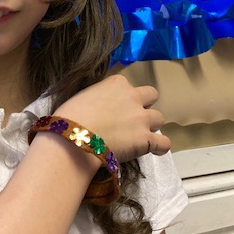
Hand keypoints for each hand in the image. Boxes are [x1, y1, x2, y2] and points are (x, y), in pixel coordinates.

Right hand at [55, 75, 170, 162]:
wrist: (74, 138)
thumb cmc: (70, 115)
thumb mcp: (84, 95)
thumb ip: (99, 96)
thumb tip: (99, 106)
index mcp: (117, 83)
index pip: (128, 86)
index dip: (123, 98)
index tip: (114, 109)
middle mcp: (133, 96)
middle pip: (151, 96)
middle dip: (144, 106)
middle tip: (131, 119)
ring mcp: (141, 118)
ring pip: (159, 118)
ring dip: (150, 126)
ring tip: (139, 136)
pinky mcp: (145, 140)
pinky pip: (164, 143)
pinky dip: (160, 147)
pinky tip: (153, 150)